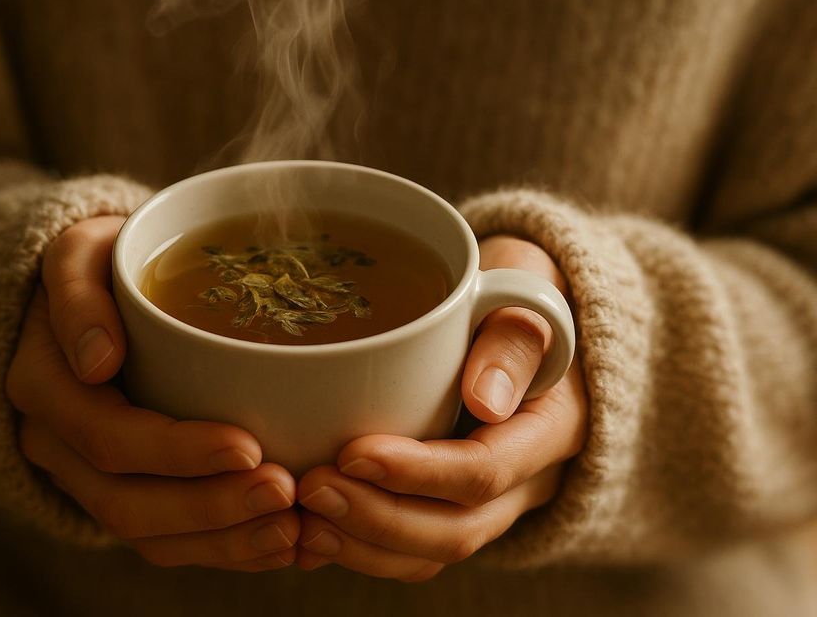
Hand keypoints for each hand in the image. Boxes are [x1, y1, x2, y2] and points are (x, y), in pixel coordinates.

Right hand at [6, 216, 298, 570]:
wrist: (95, 295)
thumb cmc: (102, 266)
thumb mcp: (80, 253)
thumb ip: (78, 293)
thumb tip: (97, 361)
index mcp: (44, 385)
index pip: (108, 436)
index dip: (177, 452)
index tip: (248, 446)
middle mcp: (57, 444)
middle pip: (128, 504)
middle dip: (211, 509)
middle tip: (284, 493)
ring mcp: (89, 477)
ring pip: (149, 536)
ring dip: (225, 542)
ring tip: (292, 531)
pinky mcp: (126, 491)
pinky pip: (169, 541)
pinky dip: (226, 550)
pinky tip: (281, 542)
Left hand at [294, 235, 586, 580]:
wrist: (517, 326)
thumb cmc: (516, 299)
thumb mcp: (526, 297)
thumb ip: (514, 340)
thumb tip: (485, 400)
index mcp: (548, 431)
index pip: (485, 472)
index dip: (418, 473)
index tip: (353, 452)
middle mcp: (523, 482)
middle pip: (456, 530)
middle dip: (377, 519)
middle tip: (312, 488)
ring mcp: (487, 504)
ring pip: (430, 554)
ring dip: (361, 546)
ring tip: (303, 520)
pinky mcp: (448, 508)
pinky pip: (410, 552)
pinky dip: (358, 551)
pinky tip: (308, 535)